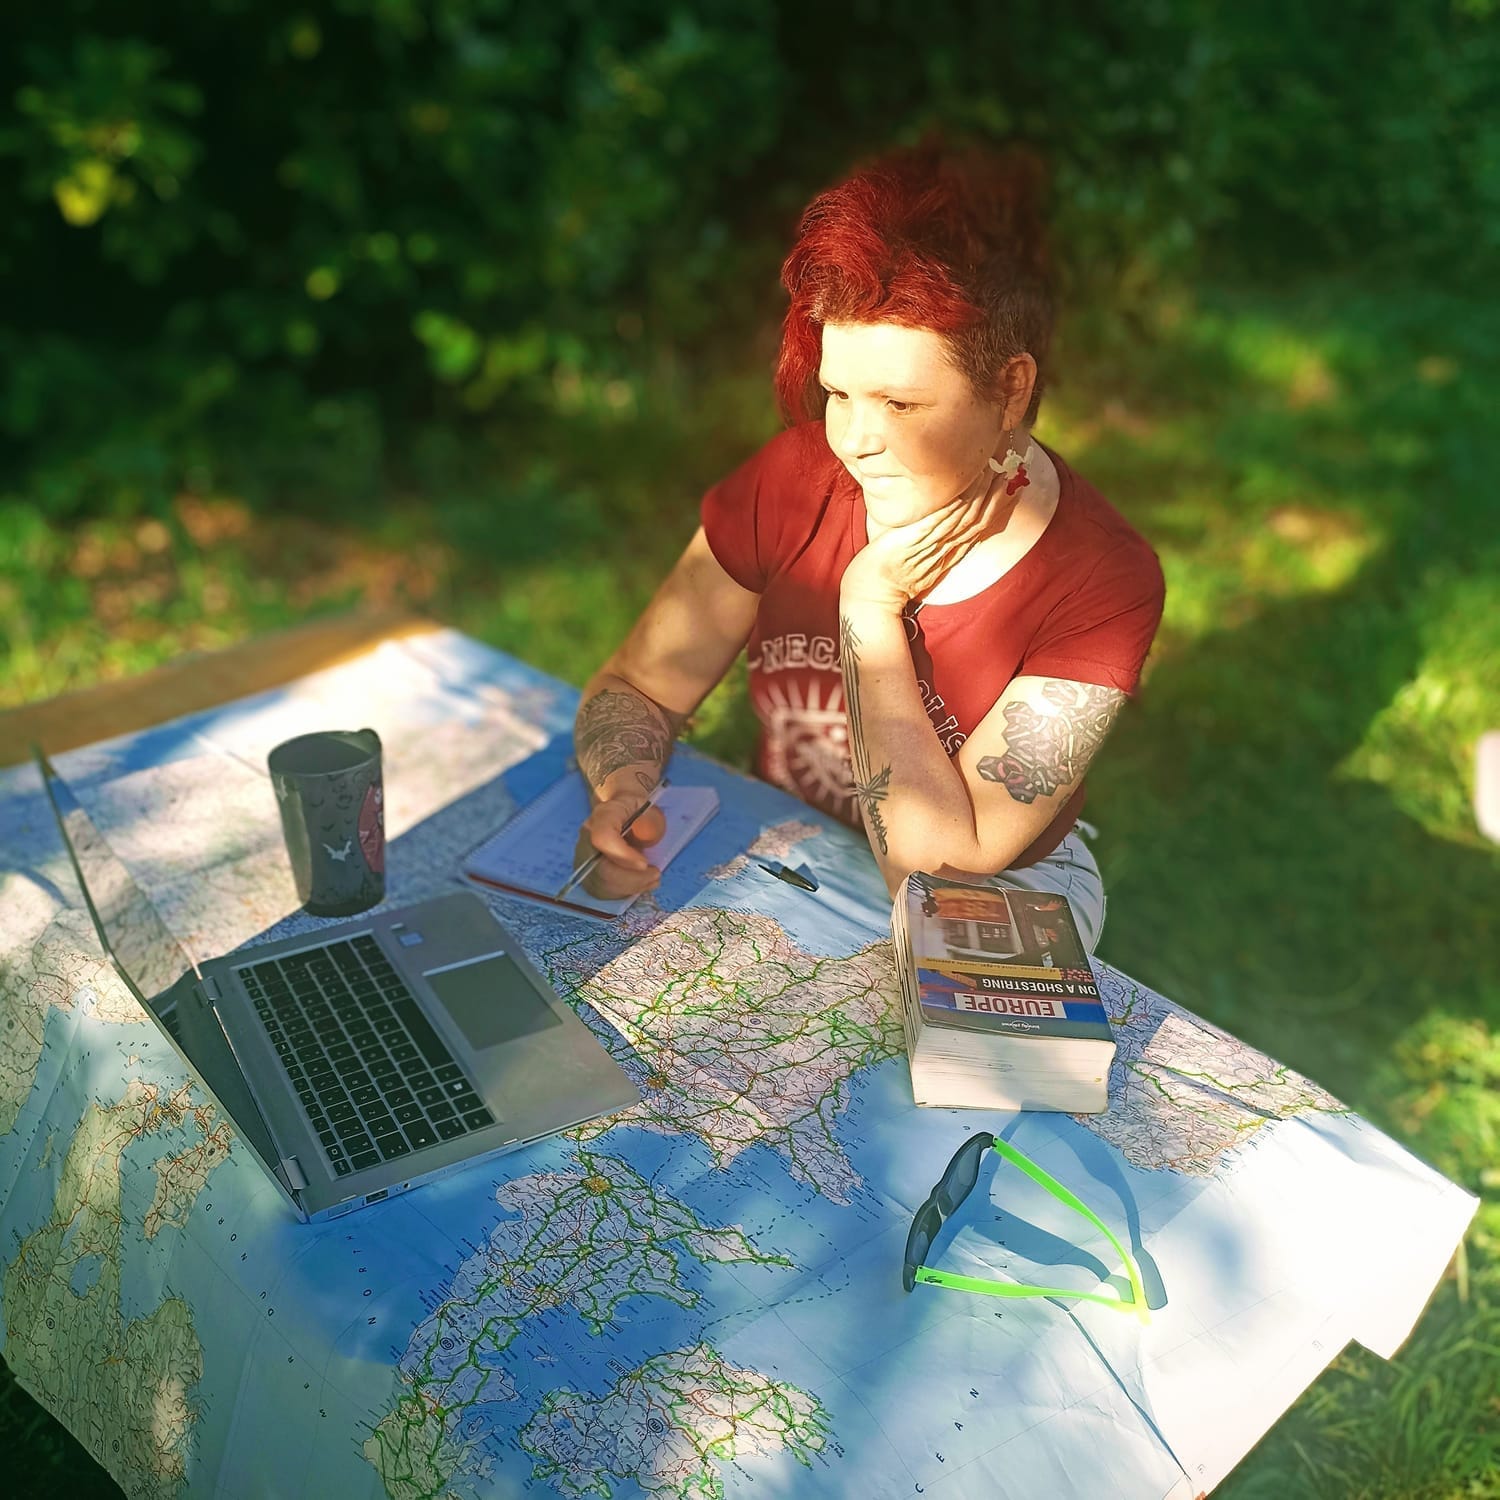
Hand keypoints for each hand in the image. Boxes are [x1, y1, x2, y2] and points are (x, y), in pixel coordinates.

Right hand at [574, 796, 666, 899]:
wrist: (620, 809)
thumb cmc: (635, 808)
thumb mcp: (647, 806)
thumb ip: (650, 822)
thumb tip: (650, 840)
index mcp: (602, 816)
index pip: (603, 839)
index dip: (623, 856)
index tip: (645, 863)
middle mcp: (587, 838)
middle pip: (602, 869)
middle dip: (633, 879)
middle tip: (656, 874)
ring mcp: (584, 857)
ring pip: (603, 884)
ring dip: (632, 887)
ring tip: (652, 878)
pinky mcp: (588, 873)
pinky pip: (604, 890)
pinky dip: (626, 891)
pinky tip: (641, 884)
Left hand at [840, 478, 1008, 612]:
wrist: (876, 589)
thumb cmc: (893, 570)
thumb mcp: (921, 554)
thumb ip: (934, 537)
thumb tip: (943, 518)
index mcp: (950, 550)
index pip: (980, 525)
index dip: (996, 505)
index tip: (1007, 484)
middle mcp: (946, 547)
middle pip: (977, 519)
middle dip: (993, 495)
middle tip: (1004, 471)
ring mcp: (931, 544)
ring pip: (962, 518)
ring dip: (977, 495)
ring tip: (988, 472)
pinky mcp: (913, 540)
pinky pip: (936, 522)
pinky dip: (950, 507)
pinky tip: (959, 491)